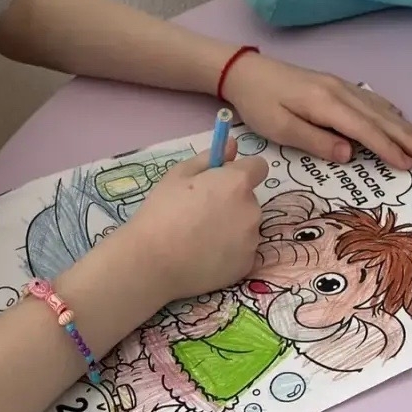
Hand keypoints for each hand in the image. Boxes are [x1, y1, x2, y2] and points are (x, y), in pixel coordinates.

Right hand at [124, 148, 266, 302]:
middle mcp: (252, 210)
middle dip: (233, 201)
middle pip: (249, 198)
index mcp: (237, 183)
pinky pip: (243, 251)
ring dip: (233, 227)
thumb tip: (232, 146)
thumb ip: (209, 158)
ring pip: (247, 226)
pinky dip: (230, 251)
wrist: (153, 263)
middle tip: (203, 212)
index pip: (258, 167)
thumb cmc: (162, 212)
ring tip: (201, 237)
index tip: (222, 181)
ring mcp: (251, 241)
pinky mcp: (246, 266)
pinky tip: (205, 255)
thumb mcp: (178, 175)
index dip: (240, 171)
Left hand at [224, 51, 411, 168]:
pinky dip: (389, 110)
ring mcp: (339, 85)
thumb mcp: (280, 128)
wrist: (245, 71)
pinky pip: (370, 99)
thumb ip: (315, 141)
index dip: (389, 148)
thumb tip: (350, 154)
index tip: (410, 165)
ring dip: (403, 125)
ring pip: (378, 107)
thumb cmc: (259, 103)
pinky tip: (399, 117)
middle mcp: (339, 91)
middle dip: (406, 137)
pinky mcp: (335, 85)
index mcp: (326, 104)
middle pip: (380, 117)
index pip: (365, 130)